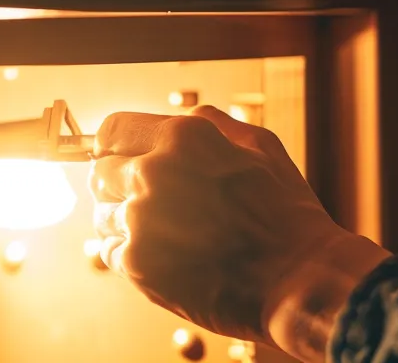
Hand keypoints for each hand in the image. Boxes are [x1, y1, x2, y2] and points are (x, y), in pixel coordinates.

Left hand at [91, 107, 389, 359]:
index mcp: (183, 137)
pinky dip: (131, 255)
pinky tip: (168, 256)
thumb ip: (210, 124)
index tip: (121, 160)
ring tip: (168, 234)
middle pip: (99, 172)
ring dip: (124, 222)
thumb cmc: (286, 215)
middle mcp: (154, 172)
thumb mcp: (261, 147)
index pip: (112, 130)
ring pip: (102, 215)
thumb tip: (177, 118)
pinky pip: (111, 252)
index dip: (115, 147)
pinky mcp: (137, 263)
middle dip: (119, 186)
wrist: (298, 279)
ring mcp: (142, 219)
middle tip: (152, 204)